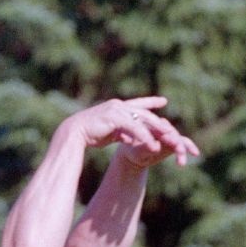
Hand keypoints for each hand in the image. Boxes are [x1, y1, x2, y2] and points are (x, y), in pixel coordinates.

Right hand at [71, 96, 200, 167]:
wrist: (74, 133)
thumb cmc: (89, 134)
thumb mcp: (109, 133)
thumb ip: (120, 133)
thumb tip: (128, 139)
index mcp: (117, 108)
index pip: (138, 104)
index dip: (151, 102)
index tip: (163, 101)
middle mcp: (119, 106)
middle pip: (144, 113)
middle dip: (158, 122)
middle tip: (171, 129)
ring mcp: (117, 111)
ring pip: (142, 120)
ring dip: (156, 130)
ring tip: (168, 138)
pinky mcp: (115, 119)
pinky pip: (135, 128)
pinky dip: (144, 137)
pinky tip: (153, 145)